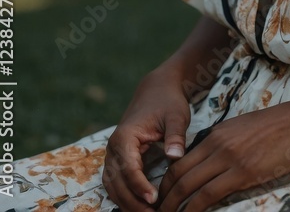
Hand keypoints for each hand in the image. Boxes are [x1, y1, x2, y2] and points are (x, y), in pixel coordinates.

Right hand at [103, 69, 191, 211]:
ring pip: (114, 187)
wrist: (157, 89)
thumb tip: (175, 156)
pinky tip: (141, 206)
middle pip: (118, 183)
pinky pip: (116, 183)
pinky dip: (125, 196)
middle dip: (133, 202)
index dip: (140, 187)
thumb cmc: (168, 101)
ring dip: (128, 203)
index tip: (154, 200)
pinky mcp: (118, 159)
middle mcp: (113, 148)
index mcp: (125, 137)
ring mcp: (113, 155)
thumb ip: (175, 135)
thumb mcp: (176, 115)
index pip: (129, 169)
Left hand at [156, 98, 289, 211]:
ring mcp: (229, 159)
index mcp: (216, 134)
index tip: (160, 200)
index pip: (180, 161)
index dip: (166, 184)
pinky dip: (193, 210)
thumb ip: (225, 144)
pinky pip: (208, 195)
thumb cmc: (279, 128)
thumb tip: (211, 163)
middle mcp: (217, 145)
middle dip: (164, 199)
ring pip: (189, 187)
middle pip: (178, 175)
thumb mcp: (244, 130)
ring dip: (174, 207)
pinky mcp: (243, 173)